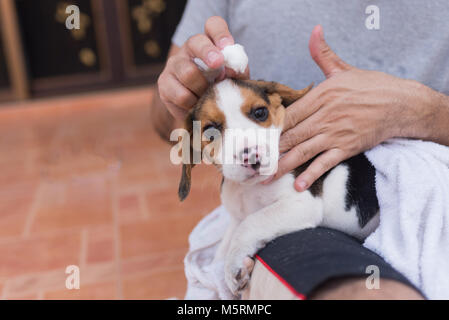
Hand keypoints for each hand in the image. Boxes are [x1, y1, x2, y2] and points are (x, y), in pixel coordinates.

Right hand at [157, 16, 248, 119]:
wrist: (200, 110)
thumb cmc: (220, 90)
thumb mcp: (234, 79)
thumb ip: (237, 71)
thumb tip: (232, 69)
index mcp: (209, 42)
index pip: (214, 26)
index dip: (220, 33)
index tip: (227, 45)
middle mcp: (188, 49)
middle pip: (195, 43)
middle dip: (208, 52)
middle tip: (217, 63)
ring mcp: (174, 65)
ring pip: (188, 73)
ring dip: (204, 88)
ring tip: (209, 97)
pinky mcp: (164, 84)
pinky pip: (181, 95)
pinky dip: (194, 103)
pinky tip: (198, 105)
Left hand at [269, 25, 427, 190]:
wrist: (401, 103)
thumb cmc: (371, 86)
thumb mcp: (343, 69)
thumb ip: (323, 54)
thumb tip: (314, 32)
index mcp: (320, 96)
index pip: (287, 115)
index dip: (269, 128)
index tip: (254, 138)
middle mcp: (324, 116)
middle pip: (290, 135)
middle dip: (269, 150)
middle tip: (251, 161)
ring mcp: (335, 134)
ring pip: (302, 151)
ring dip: (282, 166)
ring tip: (265, 178)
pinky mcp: (347, 148)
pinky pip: (325, 163)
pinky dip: (311, 174)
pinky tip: (297, 186)